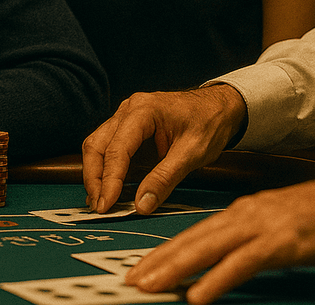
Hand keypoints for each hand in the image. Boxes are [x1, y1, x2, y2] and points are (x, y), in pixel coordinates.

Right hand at [82, 85, 246, 214]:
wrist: (220, 107)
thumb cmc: (209, 123)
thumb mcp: (192, 153)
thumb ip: (165, 178)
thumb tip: (142, 205)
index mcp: (143, 110)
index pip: (118, 148)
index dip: (109, 179)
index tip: (106, 204)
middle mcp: (128, 110)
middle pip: (97, 145)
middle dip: (95, 178)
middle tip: (99, 206)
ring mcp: (126, 117)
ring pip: (98, 146)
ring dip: (96, 174)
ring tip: (101, 201)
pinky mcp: (129, 129)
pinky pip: (109, 148)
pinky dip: (106, 169)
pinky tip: (109, 189)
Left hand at [126, 171, 314, 303]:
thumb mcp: (270, 224)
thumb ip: (243, 239)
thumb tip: (219, 258)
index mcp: (238, 213)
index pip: (192, 234)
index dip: (163, 252)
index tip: (141, 268)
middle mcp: (242, 217)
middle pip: (191, 241)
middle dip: (158, 262)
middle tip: (131, 280)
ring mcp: (259, 229)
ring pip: (207, 250)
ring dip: (176, 269)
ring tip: (151, 286)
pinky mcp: (279, 244)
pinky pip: (241, 264)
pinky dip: (217, 280)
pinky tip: (198, 295)